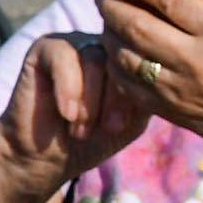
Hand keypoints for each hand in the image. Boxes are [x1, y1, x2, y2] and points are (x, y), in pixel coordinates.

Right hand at [0, 29, 148, 202]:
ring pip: (96, 58)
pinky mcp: (45, 47)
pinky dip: (68, 88)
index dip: (139, 92)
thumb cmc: (88, 141)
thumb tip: (159, 76)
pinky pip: (63, 56)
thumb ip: (146, 96)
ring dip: (92, 99)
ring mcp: (75, 43)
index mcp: (128, 59)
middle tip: (109, 128)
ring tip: (81, 129)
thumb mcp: (129, 121)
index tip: (121, 128)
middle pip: (123, 57)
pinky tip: (67, 114)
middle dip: (117, 97)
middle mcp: (104, 45)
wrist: (42, 158)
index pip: (146, 61)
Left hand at [96, 0, 202, 175]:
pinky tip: (116, 48)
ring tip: (108, 15)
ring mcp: (179, 90)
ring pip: (126, 57)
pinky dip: (115, 65)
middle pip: (136, 27)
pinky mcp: (171, 112)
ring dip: (108, 33)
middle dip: (112, 4)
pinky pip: (128, 86)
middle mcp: (196, 62)